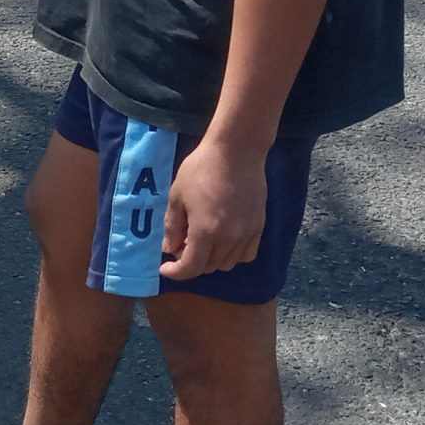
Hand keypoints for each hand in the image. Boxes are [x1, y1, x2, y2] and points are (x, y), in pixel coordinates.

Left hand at [159, 132, 268, 281]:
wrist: (236, 151)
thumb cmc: (201, 169)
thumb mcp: (177, 196)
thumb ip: (173, 226)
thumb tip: (170, 248)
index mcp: (205, 232)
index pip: (191, 268)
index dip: (175, 273)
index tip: (165, 268)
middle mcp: (229, 239)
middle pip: (209, 267)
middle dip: (191, 261)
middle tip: (181, 243)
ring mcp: (247, 234)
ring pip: (228, 263)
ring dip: (211, 259)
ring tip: (201, 240)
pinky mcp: (259, 226)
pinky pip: (246, 254)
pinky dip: (232, 254)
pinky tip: (223, 239)